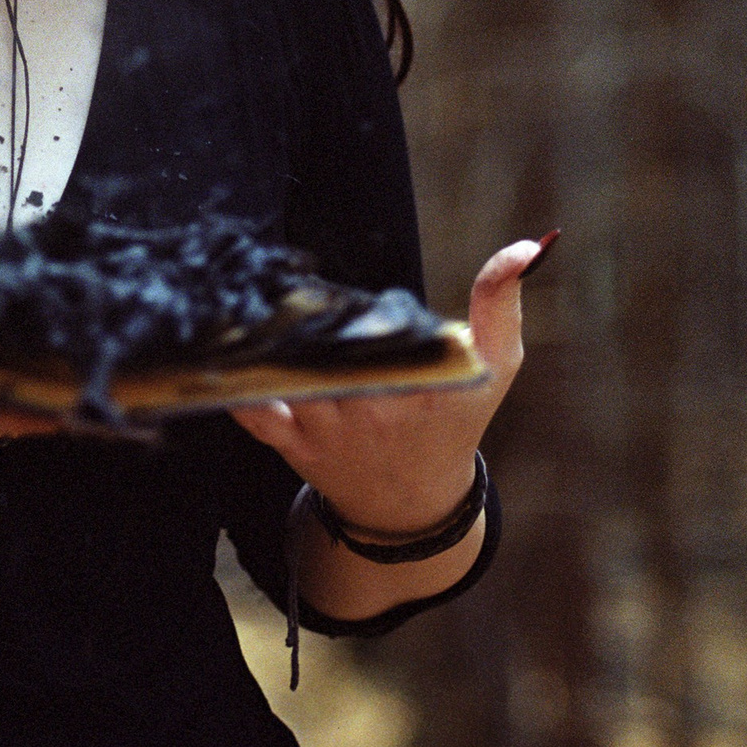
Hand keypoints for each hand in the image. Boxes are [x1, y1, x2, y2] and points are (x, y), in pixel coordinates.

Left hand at [229, 235, 548, 534]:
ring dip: (269, 338)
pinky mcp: (291, 441)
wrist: (414, 501)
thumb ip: (502, 303)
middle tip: (298, 287)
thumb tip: (526, 245)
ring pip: (289, 369)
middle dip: (311, 314)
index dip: (366, 309)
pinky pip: (253, 411)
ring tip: (257, 302)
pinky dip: (234, 385)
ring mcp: (328, 426)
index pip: (387, 329)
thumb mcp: (495, 364)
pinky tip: (220, 354)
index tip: (358, 299)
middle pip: (330, 343)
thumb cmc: (455, 419)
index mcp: (423, 383)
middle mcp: (373, 405)